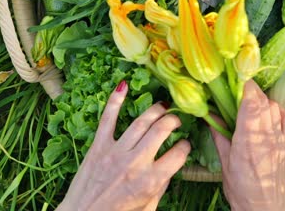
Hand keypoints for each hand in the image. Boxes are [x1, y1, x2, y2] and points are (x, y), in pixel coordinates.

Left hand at [57, 81, 190, 210]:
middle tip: (176, 119)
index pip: (179, 154)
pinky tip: (123, 86)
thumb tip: (170, 167)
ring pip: (141, 122)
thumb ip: (160, 187)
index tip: (184, 144)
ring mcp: (115, 152)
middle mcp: (135, 163)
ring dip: (155, 110)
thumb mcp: (147, 208)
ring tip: (162, 107)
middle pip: (161, 130)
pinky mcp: (98, 146)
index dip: (185, 146)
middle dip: (173, 120)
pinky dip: (115, 100)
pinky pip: (108, 119)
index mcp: (151, 181)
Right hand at [210, 80, 284, 210]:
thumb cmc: (241, 190)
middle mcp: (267, 135)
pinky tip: (269, 113)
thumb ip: (220, 136)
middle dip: (250, 91)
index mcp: (247, 139)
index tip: (233, 79)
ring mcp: (280, 138)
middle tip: (236, 91)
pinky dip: (278, 110)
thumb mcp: (225, 163)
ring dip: (262, 100)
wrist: (265, 210)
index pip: (251, 101)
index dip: (244, 86)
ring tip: (249, 104)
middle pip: (263, 100)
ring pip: (274, 106)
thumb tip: (210, 114)